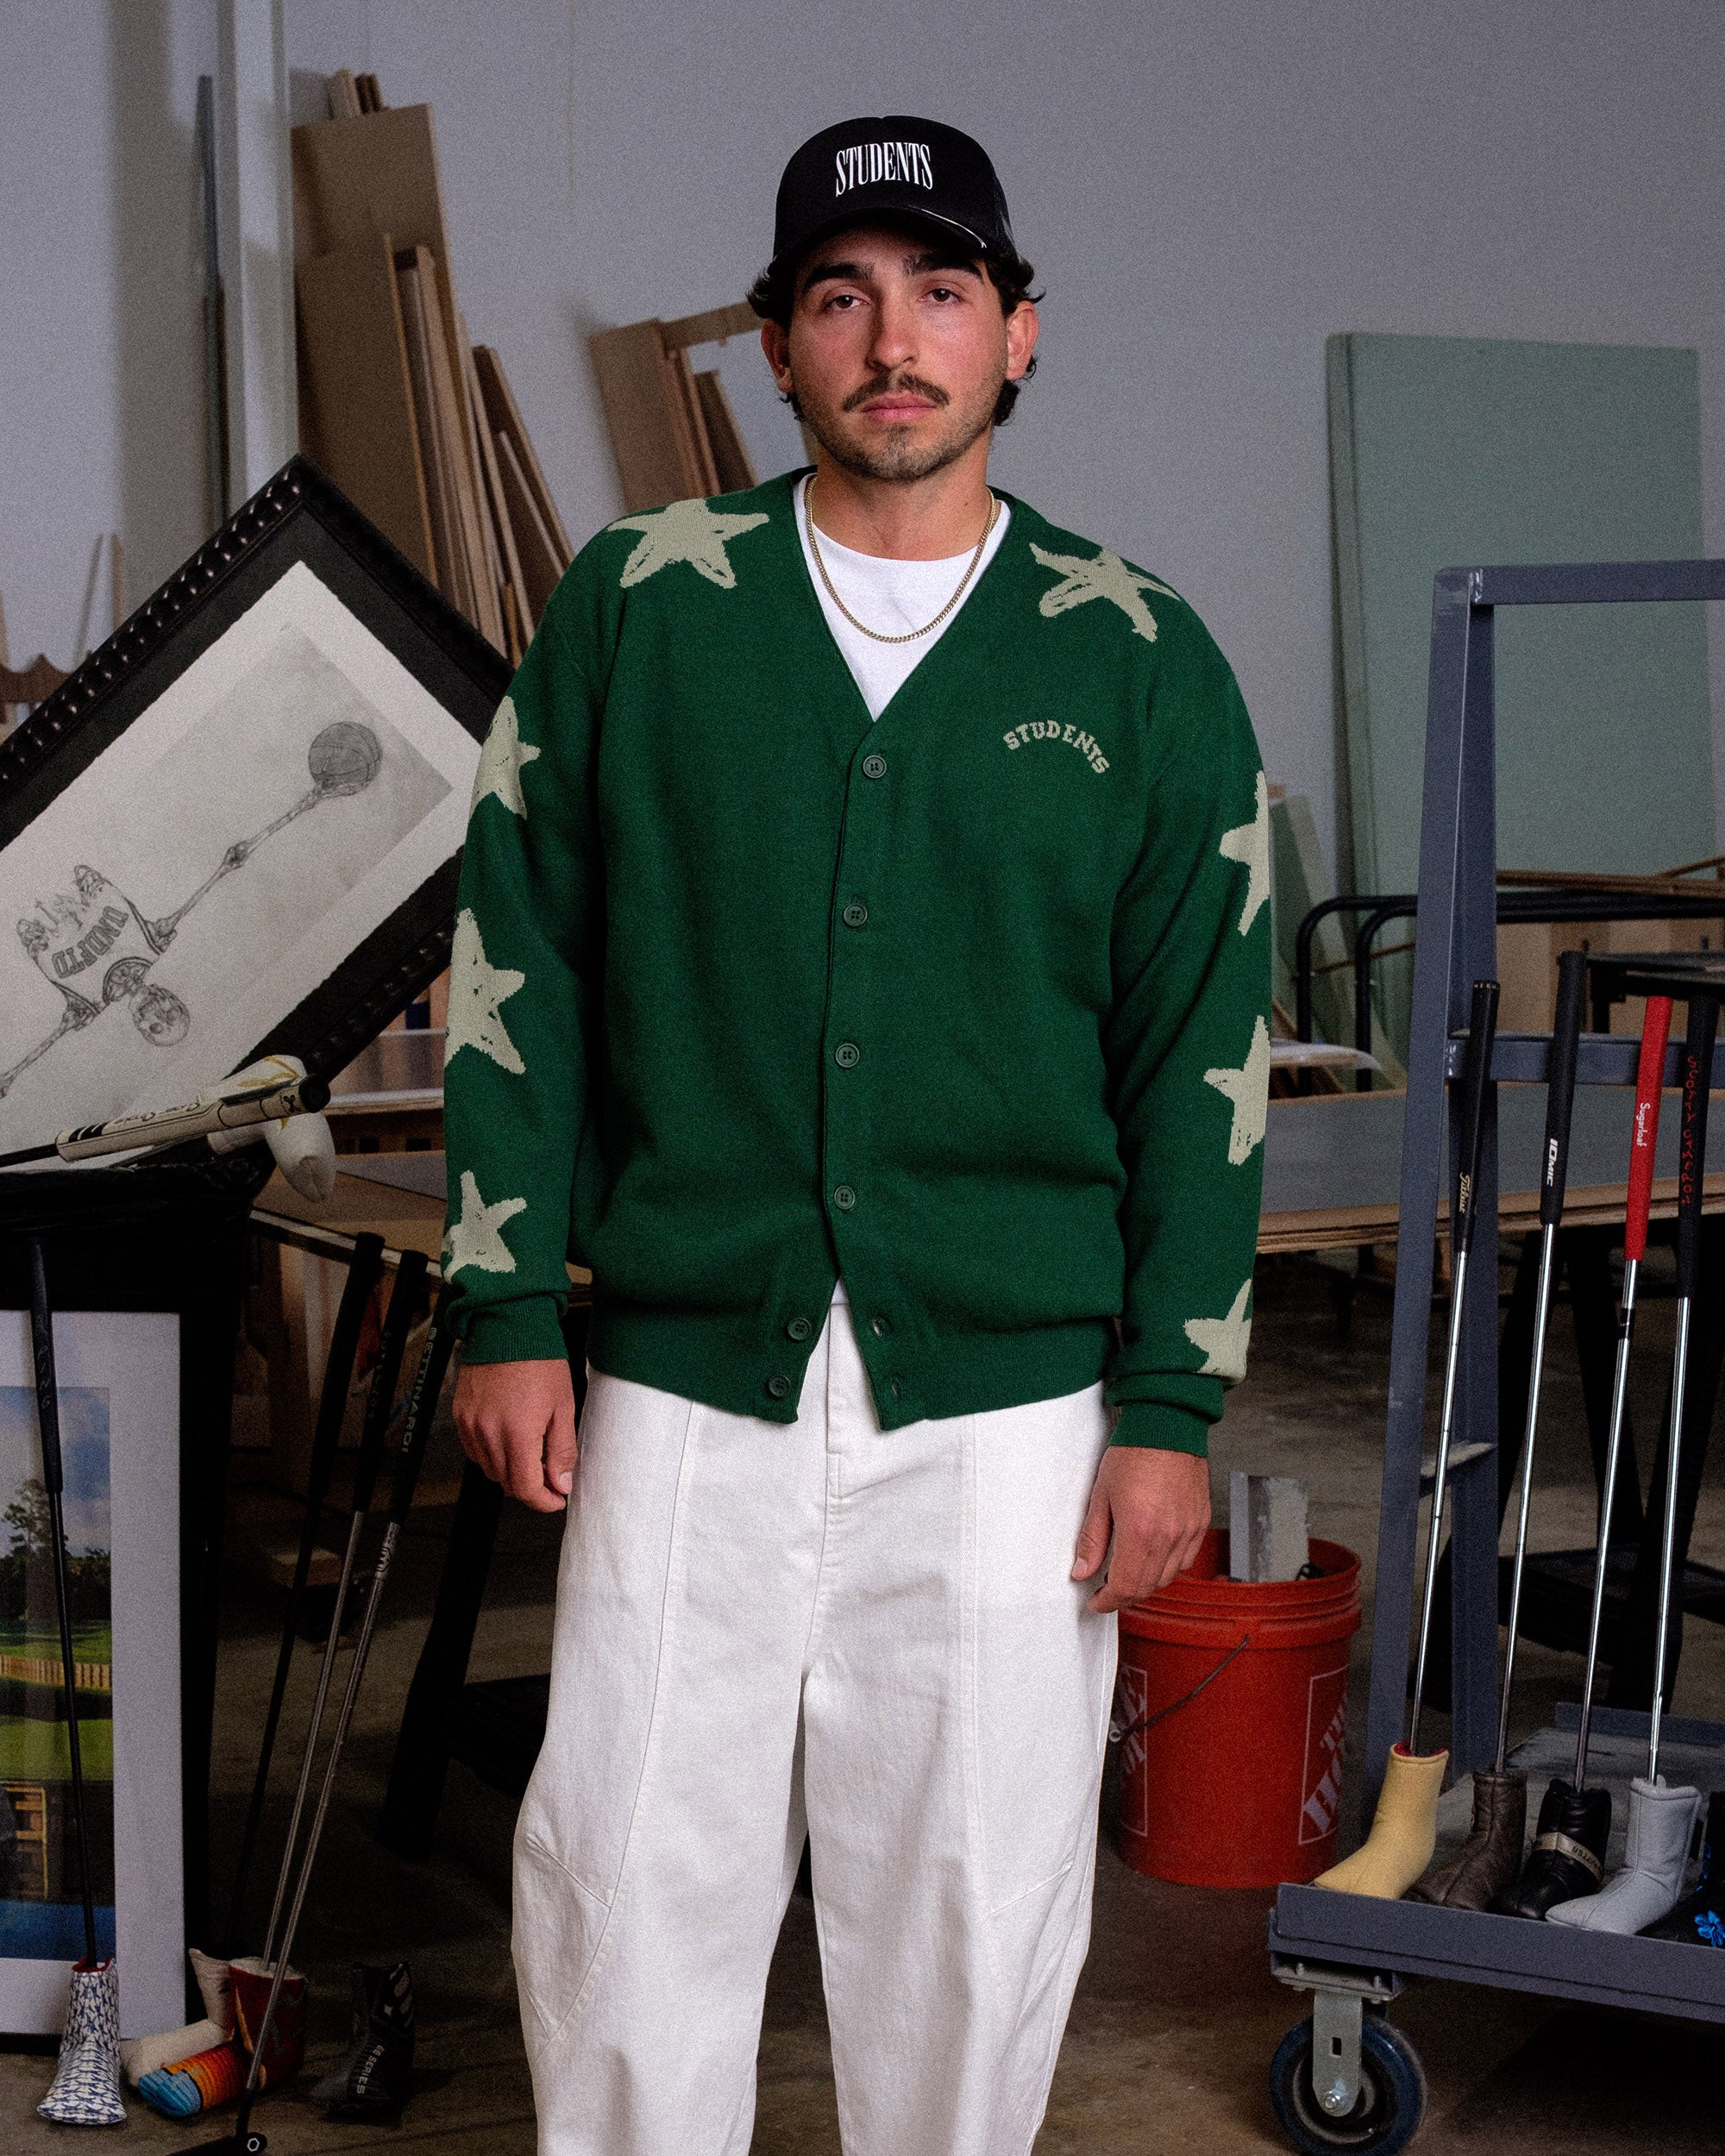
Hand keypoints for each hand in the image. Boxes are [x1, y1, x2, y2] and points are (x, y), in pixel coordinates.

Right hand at [453, 1357, 577, 1512]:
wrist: (508, 1326)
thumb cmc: (538, 1359)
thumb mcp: (563, 1406)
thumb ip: (562, 1450)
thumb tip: (561, 1483)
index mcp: (518, 1432)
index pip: (525, 1488)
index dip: (543, 1501)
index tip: (556, 1499)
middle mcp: (489, 1432)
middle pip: (506, 1483)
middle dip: (530, 1486)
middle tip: (550, 1475)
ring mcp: (471, 1425)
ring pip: (489, 1469)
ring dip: (511, 1471)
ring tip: (531, 1452)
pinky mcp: (461, 1416)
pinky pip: (475, 1450)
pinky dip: (492, 1454)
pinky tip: (508, 1440)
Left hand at [1071, 1446, 1209, 1612]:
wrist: (1167, 1426)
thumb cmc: (1133, 1453)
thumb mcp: (1101, 1495)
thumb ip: (1092, 1538)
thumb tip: (1082, 1570)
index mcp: (1140, 1531)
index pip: (1125, 1586)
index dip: (1107, 1601)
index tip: (1096, 1601)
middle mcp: (1168, 1536)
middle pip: (1147, 1587)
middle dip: (1124, 1596)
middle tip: (1106, 1591)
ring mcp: (1188, 1531)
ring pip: (1168, 1578)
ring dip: (1146, 1584)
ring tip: (1127, 1574)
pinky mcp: (1200, 1522)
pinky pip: (1186, 1561)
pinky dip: (1168, 1568)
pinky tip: (1153, 1557)